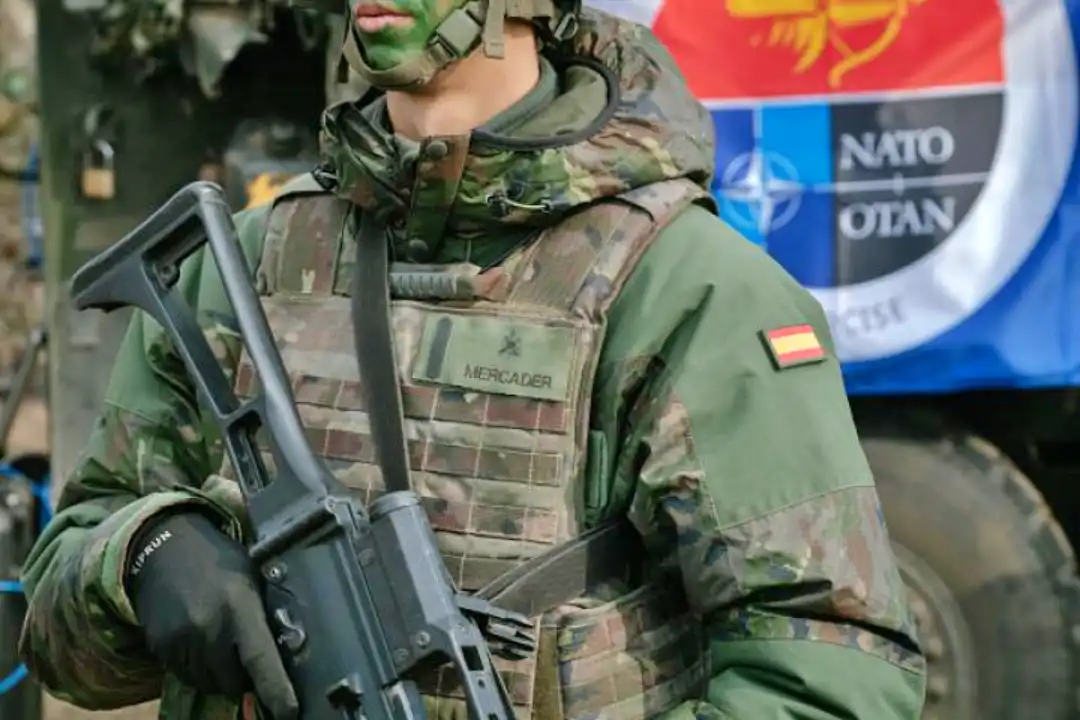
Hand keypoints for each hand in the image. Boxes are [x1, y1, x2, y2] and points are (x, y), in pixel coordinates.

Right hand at [126, 511, 298, 719]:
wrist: (164, 547)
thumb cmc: (221, 560)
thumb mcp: (252, 578)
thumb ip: (264, 613)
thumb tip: (292, 647)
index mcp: (240, 607)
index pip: (261, 659)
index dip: (277, 690)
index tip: (290, 712)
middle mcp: (209, 628)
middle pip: (232, 682)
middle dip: (245, 679)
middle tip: (250, 660)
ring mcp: (181, 640)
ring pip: (208, 683)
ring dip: (220, 675)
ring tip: (224, 647)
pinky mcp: (161, 646)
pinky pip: (185, 675)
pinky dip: (198, 668)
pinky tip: (202, 643)